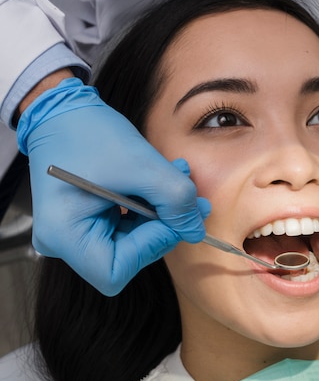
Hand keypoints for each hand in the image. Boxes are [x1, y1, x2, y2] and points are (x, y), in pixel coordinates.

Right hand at [18, 78, 210, 295]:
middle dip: (164, 227)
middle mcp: (63, 243)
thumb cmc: (88, 133)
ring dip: (162, 213)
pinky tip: (164, 181)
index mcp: (64, 236)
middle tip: (192, 200)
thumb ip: (176, 200)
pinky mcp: (87, 222)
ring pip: (132, 242)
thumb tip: (195, 232)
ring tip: (180, 180)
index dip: (152, 246)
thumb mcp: (142, 165)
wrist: (62, 111)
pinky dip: (149, 206)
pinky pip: (126, 226)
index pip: (117, 270)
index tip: (172, 215)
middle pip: (128, 258)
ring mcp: (74, 235)